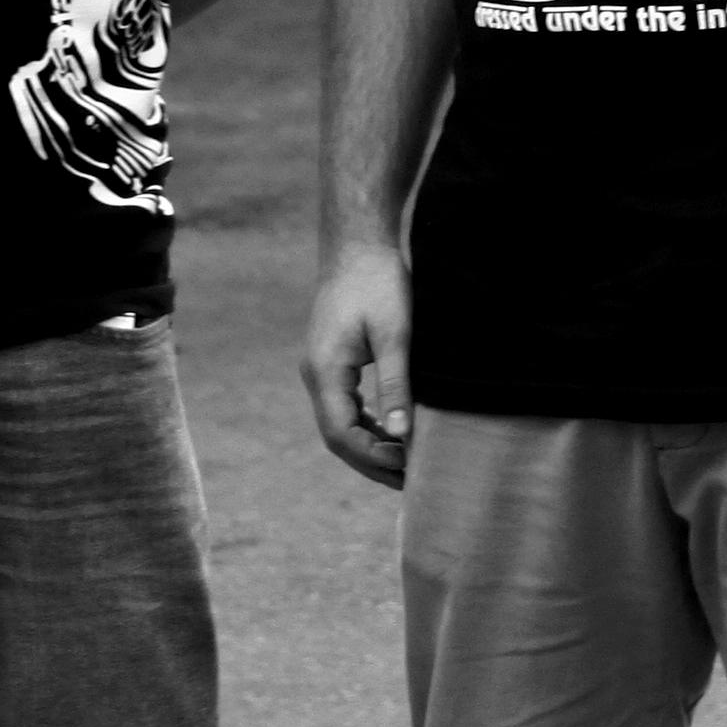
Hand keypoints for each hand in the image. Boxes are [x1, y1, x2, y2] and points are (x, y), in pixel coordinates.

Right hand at [300, 240, 414, 487]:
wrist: (358, 245)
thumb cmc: (379, 282)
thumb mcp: (395, 334)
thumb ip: (396, 385)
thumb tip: (403, 436)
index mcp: (326, 371)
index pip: (340, 433)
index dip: (372, 456)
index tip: (407, 467)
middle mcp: (316, 375)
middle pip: (337, 436)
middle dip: (370, 461)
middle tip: (409, 481)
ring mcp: (321, 369)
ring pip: (340, 423)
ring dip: (369, 446)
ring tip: (405, 466)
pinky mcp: (332, 362)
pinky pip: (345, 406)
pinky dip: (367, 426)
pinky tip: (393, 433)